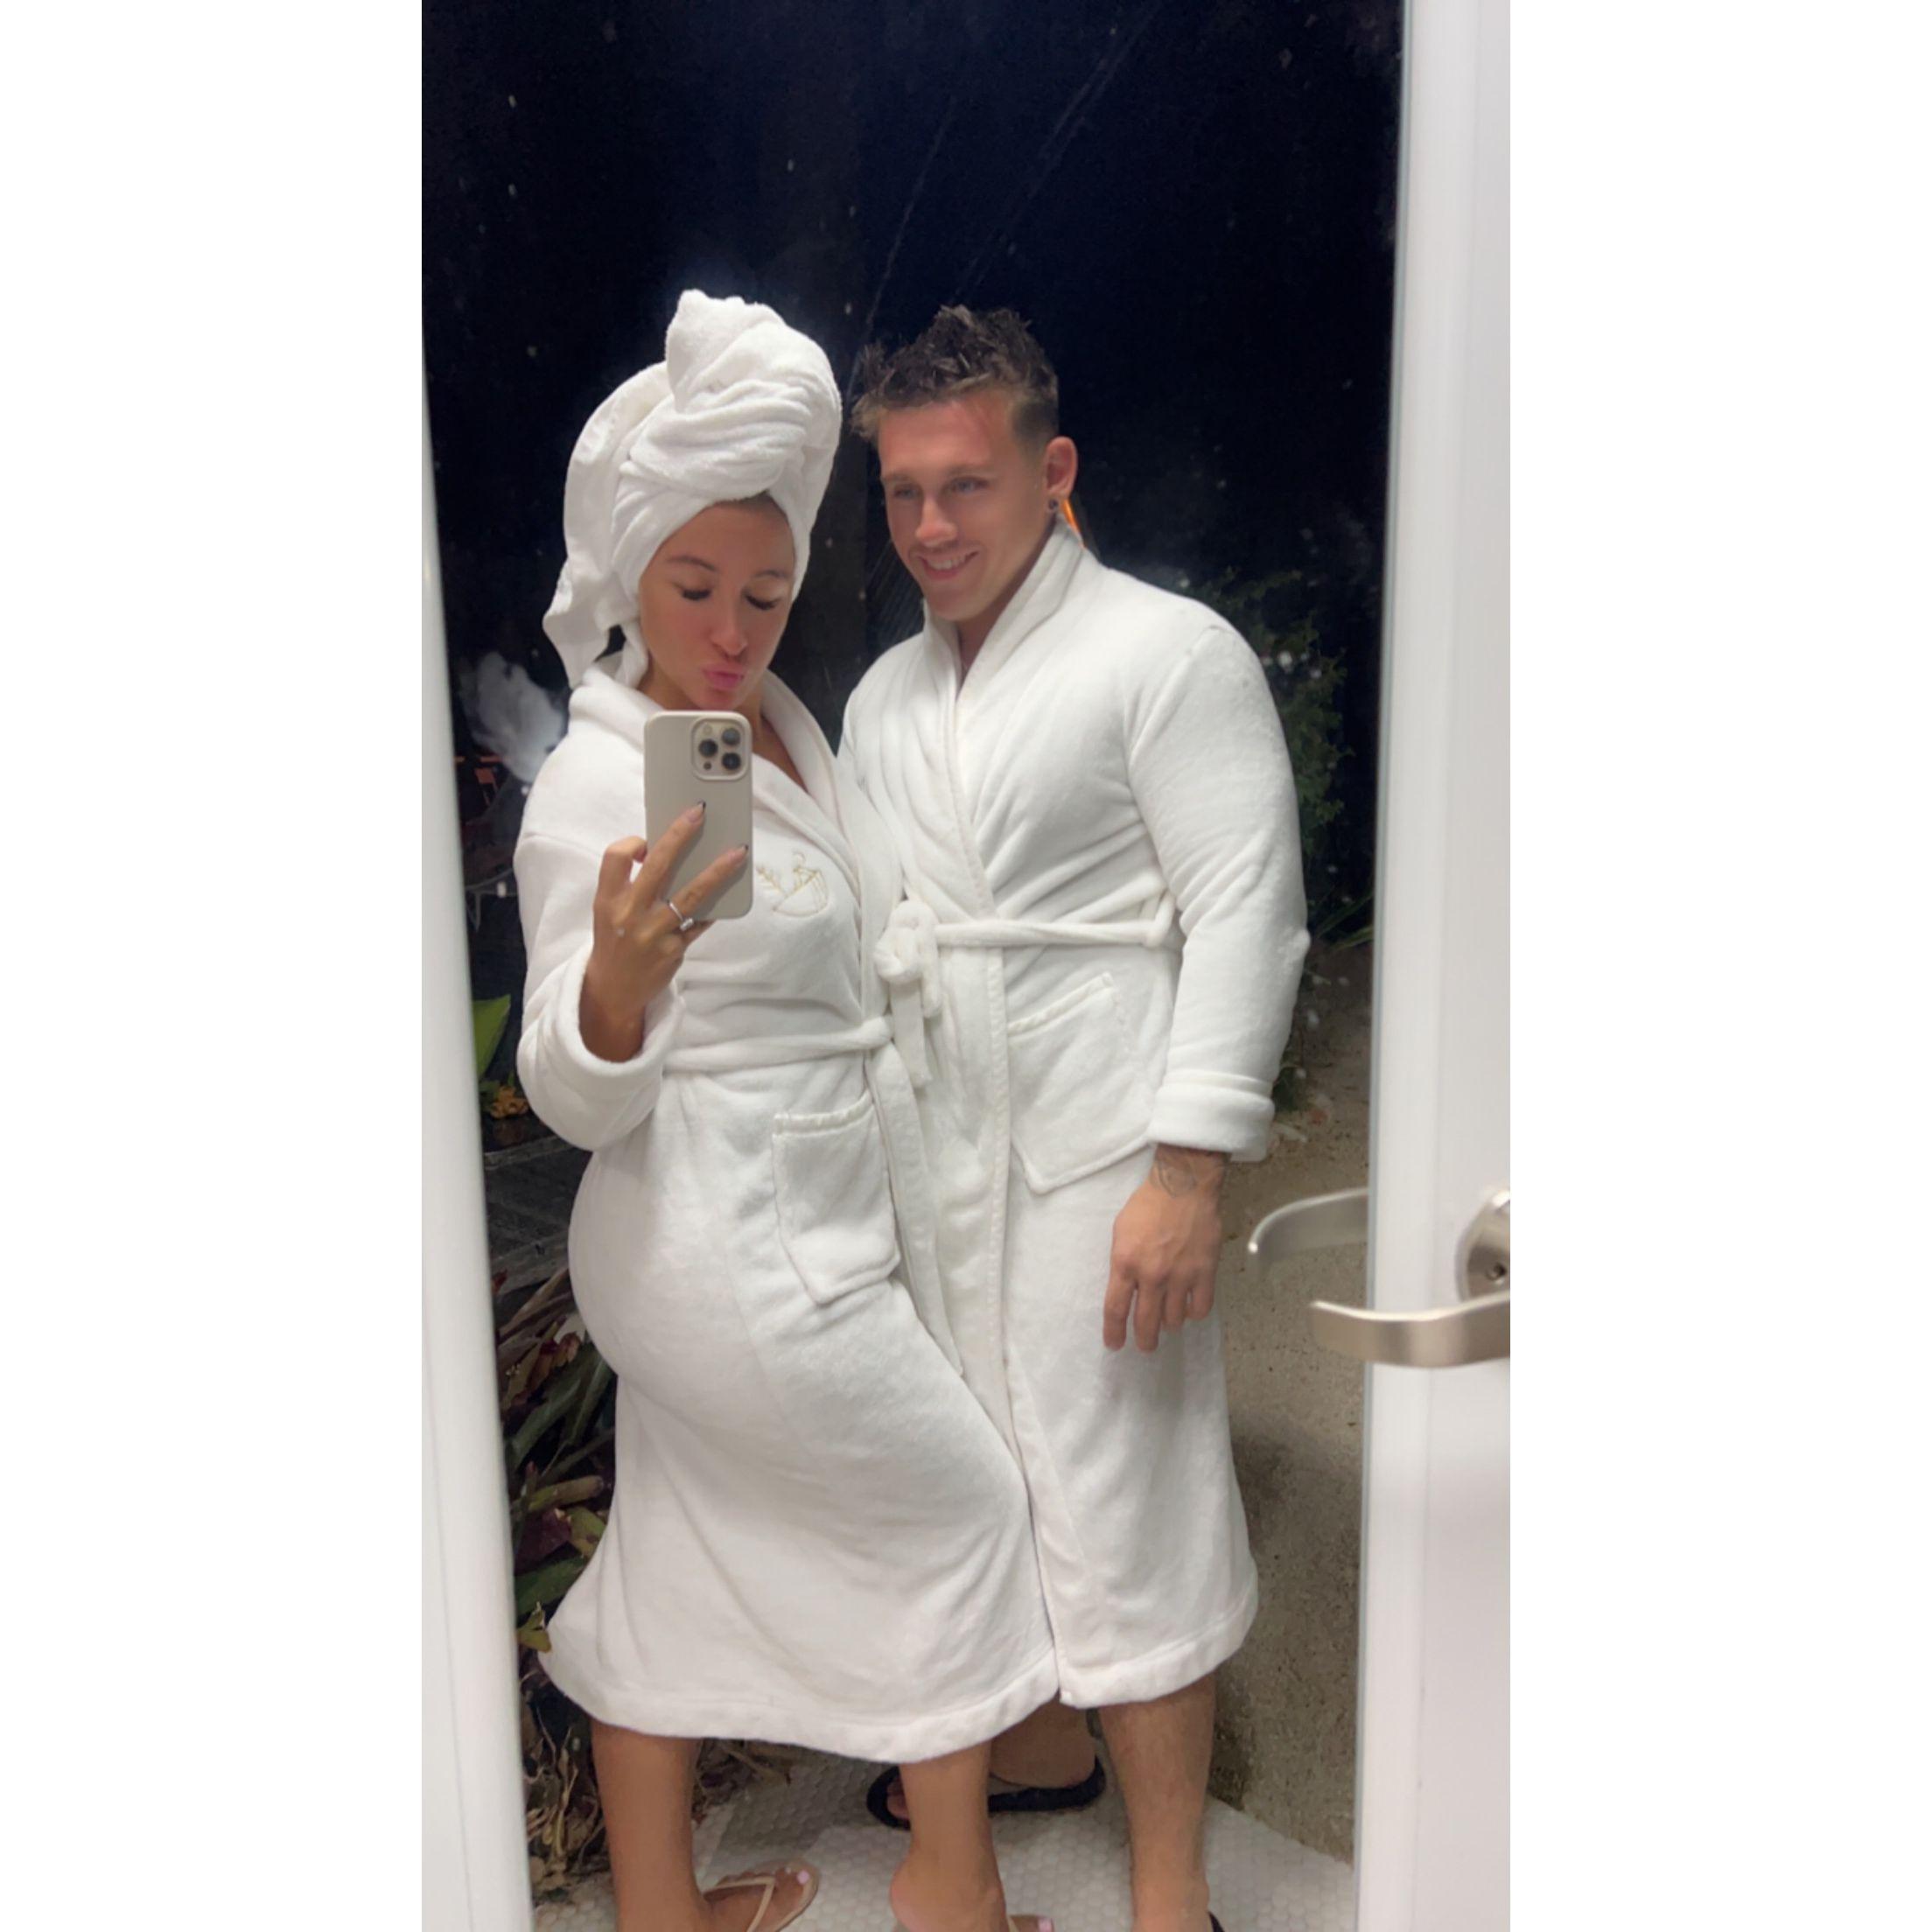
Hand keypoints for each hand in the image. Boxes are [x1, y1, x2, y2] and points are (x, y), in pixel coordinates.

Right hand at [579, 807, 747, 1060]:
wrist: (613, 990)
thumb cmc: (614, 939)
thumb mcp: (608, 909)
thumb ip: (629, 883)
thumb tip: (664, 850)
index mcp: (607, 899)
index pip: (615, 857)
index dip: (632, 843)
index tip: (645, 841)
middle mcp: (629, 914)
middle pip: (658, 866)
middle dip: (680, 835)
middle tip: (700, 813)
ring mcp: (654, 933)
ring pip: (691, 894)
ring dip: (718, 871)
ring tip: (738, 853)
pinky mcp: (674, 950)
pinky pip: (700, 922)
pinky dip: (713, 907)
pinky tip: (728, 891)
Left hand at [1102, 1145, 1228, 1351]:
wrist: (1183, 1185)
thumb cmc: (1148, 1204)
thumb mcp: (1121, 1231)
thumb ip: (1122, 1262)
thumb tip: (1126, 1288)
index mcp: (1125, 1263)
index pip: (1115, 1309)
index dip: (1114, 1333)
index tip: (1115, 1345)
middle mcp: (1151, 1275)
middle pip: (1146, 1323)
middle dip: (1144, 1340)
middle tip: (1145, 1346)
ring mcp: (1180, 1276)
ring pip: (1174, 1320)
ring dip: (1169, 1324)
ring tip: (1168, 1320)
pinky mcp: (1205, 1272)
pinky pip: (1200, 1308)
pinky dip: (1194, 1314)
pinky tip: (1189, 1308)